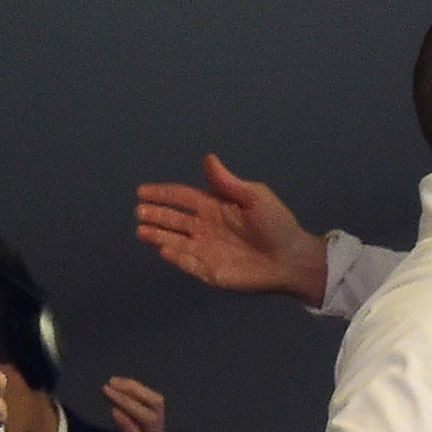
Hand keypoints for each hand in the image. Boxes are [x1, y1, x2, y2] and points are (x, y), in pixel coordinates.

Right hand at [135, 154, 327, 306]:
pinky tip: (164, 249)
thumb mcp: (255, 197)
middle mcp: (206, 228)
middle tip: (139, 211)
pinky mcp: (212, 272)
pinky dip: (177, 257)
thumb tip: (208, 158)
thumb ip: (228, 183)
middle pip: (174, 220)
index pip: (183, 198)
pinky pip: (189, 264)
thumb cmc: (277, 224)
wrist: (292, 258)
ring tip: (142, 231)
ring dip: (159, 236)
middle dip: (156, 215)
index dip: (163, 194)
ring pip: (176, 242)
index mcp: (215, 207)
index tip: (142, 191)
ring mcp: (207, 250)